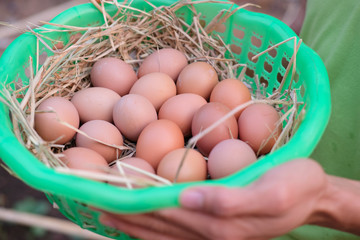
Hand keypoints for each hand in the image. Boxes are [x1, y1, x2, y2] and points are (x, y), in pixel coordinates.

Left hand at [99, 159, 328, 239]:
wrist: (315, 194)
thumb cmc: (295, 185)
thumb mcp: (271, 192)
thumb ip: (229, 201)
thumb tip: (186, 198)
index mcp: (219, 225)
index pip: (164, 216)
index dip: (133, 207)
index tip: (104, 196)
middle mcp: (211, 233)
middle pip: (158, 225)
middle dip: (127, 215)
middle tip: (95, 202)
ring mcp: (213, 233)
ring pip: (164, 231)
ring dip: (135, 222)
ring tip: (108, 212)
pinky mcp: (218, 226)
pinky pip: (177, 229)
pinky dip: (155, 224)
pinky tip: (143, 219)